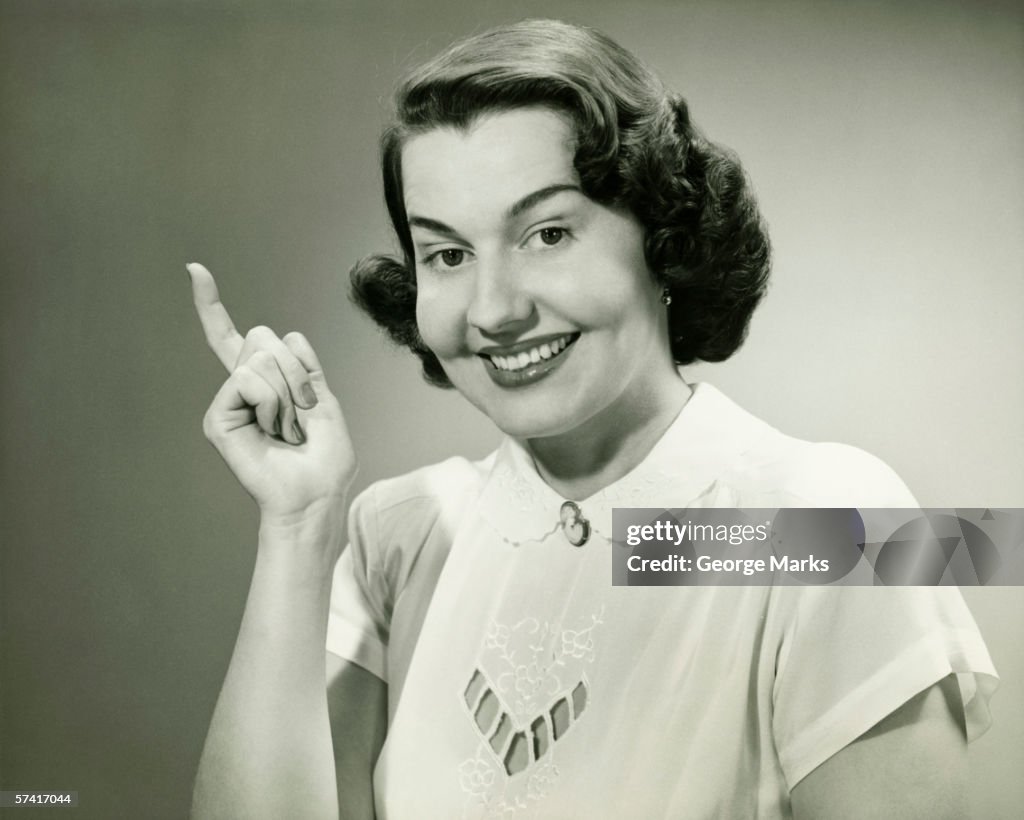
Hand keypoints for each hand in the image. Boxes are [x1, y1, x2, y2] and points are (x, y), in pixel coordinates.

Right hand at [188, 262, 355, 519]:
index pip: (235, 338)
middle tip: (302, 412)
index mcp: (265, 382)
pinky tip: (273, 430)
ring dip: (290, 392)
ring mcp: (227, 400)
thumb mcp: (325, 399)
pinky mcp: (217, 417)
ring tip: (289, 428)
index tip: (194, 271)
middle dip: (296, 370)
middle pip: (263, 336)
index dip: (213, 306)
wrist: (316, 493)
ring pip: (261, 357)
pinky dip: (272, 402)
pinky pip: (248, 380)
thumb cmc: (324, 457)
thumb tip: (273, 332)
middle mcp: (241, 387)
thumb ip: (302, 364)